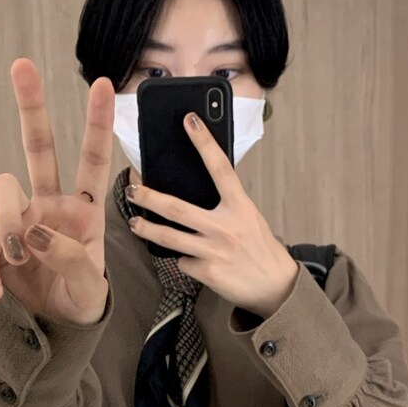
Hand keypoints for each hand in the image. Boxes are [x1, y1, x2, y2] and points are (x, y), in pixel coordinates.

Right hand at [0, 59, 114, 324]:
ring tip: (20, 255)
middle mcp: (48, 206)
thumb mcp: (92, 289)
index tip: (104, 82)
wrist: (53, 332)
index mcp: (83, 211)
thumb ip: (72, 260)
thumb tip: (35, 235)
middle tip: (22, 66)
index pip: (93, 160)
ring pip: (3, 190)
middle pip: (39, 148)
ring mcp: (18, 224)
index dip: (97, 122)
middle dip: (31, 106)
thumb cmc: (80, 301)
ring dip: (10, 217)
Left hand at [127, 112, 298, 318]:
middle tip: (133, 190)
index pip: (221, 168)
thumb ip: (225, 204)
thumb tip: (193, 189)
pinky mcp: (208, 272)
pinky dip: (182, 260)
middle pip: (178, 208)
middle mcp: (227, 227)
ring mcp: (215, 251)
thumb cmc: (258, 247)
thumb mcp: (247, 217)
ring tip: (135, 223)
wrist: (274, 285)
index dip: (205, 143)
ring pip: (169, 237)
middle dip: (150, 198)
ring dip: (146, 229)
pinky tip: (192, 261)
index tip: (189, 121)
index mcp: (240, 206)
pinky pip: (182, 262)